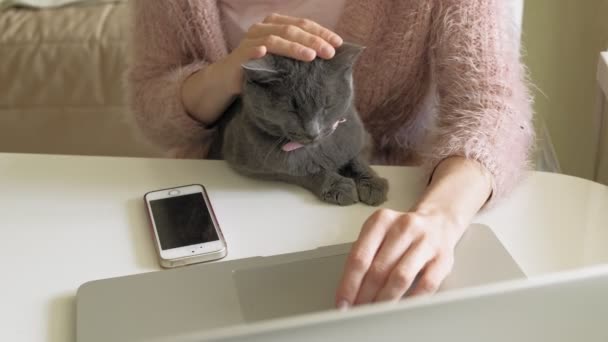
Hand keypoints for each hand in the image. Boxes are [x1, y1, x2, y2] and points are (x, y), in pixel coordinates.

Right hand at [182, 14, 341, 124]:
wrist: (229, 79)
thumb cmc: (261, 68)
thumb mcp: (283, 58)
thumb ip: (300, 52)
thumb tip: (330, 55)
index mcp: (276, 24)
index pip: (303, 24)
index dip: (321, 32)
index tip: (338, 43)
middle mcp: (263, 27)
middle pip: (292, 29)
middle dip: (313, 40)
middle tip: (330, 53)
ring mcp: (251, 40)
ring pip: (276, 38)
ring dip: (294, 47)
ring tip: (311, 56)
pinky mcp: (240, 55)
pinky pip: (251, 51)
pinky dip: (259, 50)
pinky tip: (265, 52)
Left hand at [335, 208, 463, 306]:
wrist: (438, 221)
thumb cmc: (402, 232)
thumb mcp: (378, 233)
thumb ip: (364, 255)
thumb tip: (348, 290)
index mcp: (382, 220)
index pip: (359, 257)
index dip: (348, 284)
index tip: (342, 302)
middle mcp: (404, 227)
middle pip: (378, 269)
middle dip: (364, 296)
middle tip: (356, 311)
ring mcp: (426, 242)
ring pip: (400, 278)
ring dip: (384, 300)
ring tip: (375, 312)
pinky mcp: (443, 258)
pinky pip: (426, 285)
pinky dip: (411, 300)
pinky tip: (400, 308)